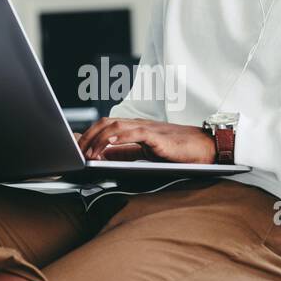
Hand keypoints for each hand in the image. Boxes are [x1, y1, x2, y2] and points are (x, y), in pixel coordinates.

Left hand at [77, 118, 216, 163]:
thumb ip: (125, 152)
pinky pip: (135, 133)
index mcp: (135, 129)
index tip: (75, 146)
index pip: (106, 126)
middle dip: (88, 137)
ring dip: (98, 139)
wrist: (205, 148)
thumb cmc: (179, 152)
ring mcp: (148, 129)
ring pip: (116, 126)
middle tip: (76, 152)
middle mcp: (139, 125)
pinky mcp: (158, 137)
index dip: (88, 134)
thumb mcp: (146, 153)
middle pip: (106, 123)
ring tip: (88, 153)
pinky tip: (108, 144)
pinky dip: (119, 137)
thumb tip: (103, 157)